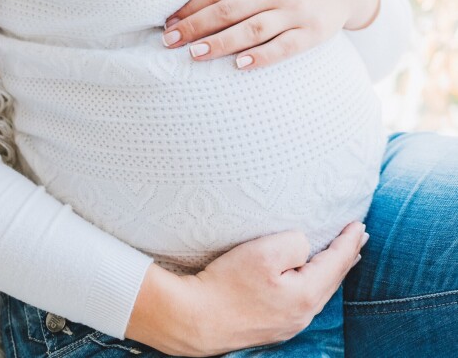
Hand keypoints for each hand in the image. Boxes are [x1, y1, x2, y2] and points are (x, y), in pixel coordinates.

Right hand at [125, 222, 368, 356]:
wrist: (194, 319)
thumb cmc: (226, 283)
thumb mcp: (263, 252)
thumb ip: (295, 243)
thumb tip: (304, 247)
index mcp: (306, 295)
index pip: (337, 263)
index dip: (349, 241)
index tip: (359, 224)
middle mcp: (302, 315)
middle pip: (332, 280)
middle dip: (346, 257)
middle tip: (358, 237)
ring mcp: (286, 324)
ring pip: (317, 292)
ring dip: (330, 271)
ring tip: (340, 257)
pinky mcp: (270, 327)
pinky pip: (301, 301)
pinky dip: (312, 284)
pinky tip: (306, 280)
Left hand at [161, 0, 380, 69]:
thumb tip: (194, 0)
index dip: (190, 9)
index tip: (168, 25)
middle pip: (227, 11)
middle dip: (195, 27)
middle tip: (170, 42)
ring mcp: (295, 11)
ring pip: (251, 30)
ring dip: (220, 43)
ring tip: (195, 53)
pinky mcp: (312, 32)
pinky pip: (284, 47)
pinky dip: (262, 56)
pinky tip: (240, 65)